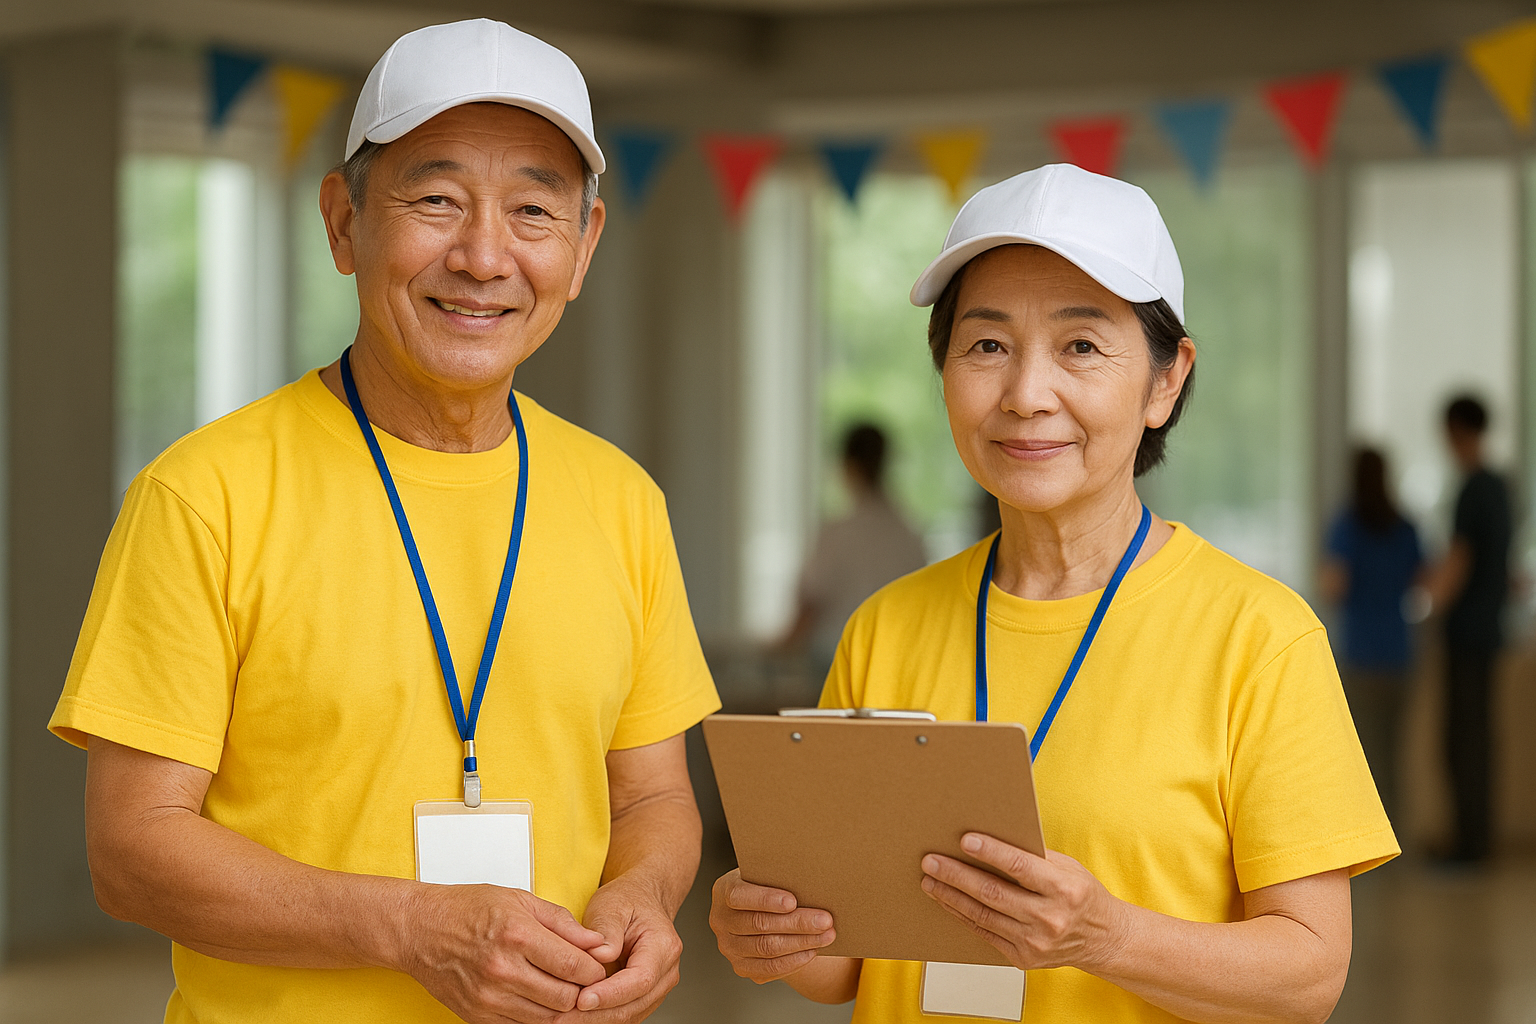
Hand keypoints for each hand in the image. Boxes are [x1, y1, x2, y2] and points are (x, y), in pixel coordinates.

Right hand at [400, 883, 608, 1022]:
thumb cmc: (468, 908)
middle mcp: (503, 970)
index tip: (597, 965)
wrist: (419, 930)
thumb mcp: (520, 900)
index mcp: (517, 935)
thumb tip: (598, 943)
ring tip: (564, 989)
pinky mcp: (477, 1016)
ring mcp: (488, 998)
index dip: (595, 970)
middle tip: (584, 980)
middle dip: (583, 991)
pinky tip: (540, 1000)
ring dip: (562, 1007)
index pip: (575, 967)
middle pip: (566, 998)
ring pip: (547, 1019)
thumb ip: (563, 923)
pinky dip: (538, 1017)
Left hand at [555, 876, 682, 1021]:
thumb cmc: (628, 900)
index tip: (582, 1000)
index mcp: (663, 947)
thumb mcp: (613, 904)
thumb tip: (599, 957)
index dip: (610, 994)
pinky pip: (620, 1015)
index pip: (640, 980)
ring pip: (626, 1016)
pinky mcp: (641, 998)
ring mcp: (656, 989)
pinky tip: (572, 1016)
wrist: (641, 901)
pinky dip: (596, 1019)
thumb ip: (606, 930)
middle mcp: (665, 973)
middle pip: (633, 1005)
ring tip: (562, 1019)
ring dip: (593, 1021)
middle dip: (596, 1015)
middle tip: (562, 1017)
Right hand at [709, 868, 835, 983]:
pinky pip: (770, 968)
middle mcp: (721, 921)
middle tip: (825, 920)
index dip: (765, 899)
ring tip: (827, 935)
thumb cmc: (767, 886)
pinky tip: (813, 950)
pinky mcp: (742, 967)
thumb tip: (809, 882)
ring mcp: (729, 947)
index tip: (792, 901)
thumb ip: (778, 876)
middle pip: (760, 924)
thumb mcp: (766, 874)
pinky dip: (794, 960)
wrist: (761, 911)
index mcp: (724, 891)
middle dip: (796, 923)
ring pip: (767, 948)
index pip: (739, 896)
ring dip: (802, 942)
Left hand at [920, 833, 1127, 971]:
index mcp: (1064, 889)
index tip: (964, 840)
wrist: (1103, 939)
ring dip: (951, 897)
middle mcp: (1050, 918)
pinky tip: (948, 901)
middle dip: (957, 875)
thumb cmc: (1083, 895)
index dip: (991, 852)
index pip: (1021, 867)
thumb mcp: (1068, 867)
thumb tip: (990, 837)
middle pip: (993, 893)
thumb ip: (1034, 856)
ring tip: (930, 880)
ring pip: (983, 915)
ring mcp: (1035, 942)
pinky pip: (985, 933)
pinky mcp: (1023, 958)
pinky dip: (963, 915)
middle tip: (931, 861)